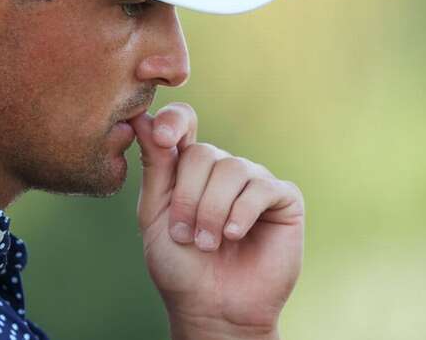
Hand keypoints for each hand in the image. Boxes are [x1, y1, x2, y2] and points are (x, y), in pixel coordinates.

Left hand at [128, 103, 304, 338]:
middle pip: (203, 153)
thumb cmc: (179, 265)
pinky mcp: (282, 198)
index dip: (174, 121)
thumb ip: (154, 166)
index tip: (164, 137)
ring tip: (207, 244)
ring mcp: (253, 181)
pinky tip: (234, 235)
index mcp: (187, 167)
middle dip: (187, 198)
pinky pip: (261, 189)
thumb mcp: (154, 214)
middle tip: (184, 235)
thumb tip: (143, 118)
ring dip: (212, 211)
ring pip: (232, 170)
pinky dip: (241, 213)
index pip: (183, 122)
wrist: (213, 308)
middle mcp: (222, 168)